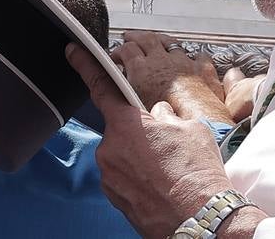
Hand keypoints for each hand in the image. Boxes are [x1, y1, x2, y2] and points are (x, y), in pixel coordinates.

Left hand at [67, 43, 264, 238]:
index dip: (85, 65)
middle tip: (164, 146)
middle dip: (138, 131)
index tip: (73, 51)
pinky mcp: (114, 199)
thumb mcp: (190, 128)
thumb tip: (157, 115)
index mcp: (127, 124)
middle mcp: (111, 149)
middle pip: (120, 128)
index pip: (101, 86)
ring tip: (166, 171)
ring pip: (122, 154)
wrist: (201, 222)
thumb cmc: (197, 174)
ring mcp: (110, 176)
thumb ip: (165, 115)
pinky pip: (123, 177)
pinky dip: (138, 177)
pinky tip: (159, 185)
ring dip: (139, 157)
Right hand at [112, 30, 233, 123]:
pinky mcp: (203, 71)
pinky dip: (194, 56)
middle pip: (147, 39)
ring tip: (157, 39)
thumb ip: (122, 97)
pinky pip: (199, 57)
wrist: (200, 122)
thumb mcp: (135, 111)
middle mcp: (163, 61)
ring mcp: (184, 63)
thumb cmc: (168, 122)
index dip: (119, 51)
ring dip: (161, 40)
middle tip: (130, 37)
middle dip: (136, 37)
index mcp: (143, 70)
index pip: (126, 50)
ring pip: (171, 43)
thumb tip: (111, 103)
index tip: (115, 56)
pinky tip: (194, 57)